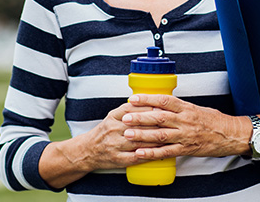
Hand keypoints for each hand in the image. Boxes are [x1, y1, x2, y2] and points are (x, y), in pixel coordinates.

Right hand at [39, 100, 166, 188]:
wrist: (88, 150)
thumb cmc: (105, 131)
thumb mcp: (113, 115)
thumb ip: (129, 109)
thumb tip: (151, 100)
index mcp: (114, 116)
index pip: (134, 108)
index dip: (149, 107)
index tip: (163, 106)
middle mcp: (114, 129)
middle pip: (139, 124)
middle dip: (156, 123)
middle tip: (171, 121)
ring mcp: (116, 145)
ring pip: (140, 141)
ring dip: (156, 139)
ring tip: (170, 136)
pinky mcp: (118, 159)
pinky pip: (137, 157)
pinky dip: (150, 154)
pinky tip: (160, 153)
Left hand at [121, 94, 250, 160]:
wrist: (231, 135)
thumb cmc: (214, 121)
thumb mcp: (196, 108)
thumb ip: (179, 107)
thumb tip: (160, 103)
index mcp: (186, 108)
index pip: (164, 101)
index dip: (148, 99)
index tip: (134, 99)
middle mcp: (185, 121)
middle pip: (159, 117)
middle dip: (140, 117)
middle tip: (125, 116)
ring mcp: (185, 136)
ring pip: (160, 135)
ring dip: (142, 135)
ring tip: (128, 134)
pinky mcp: (186, 149)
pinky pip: (166, 152)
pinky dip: (152, 153)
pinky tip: (140, 153)